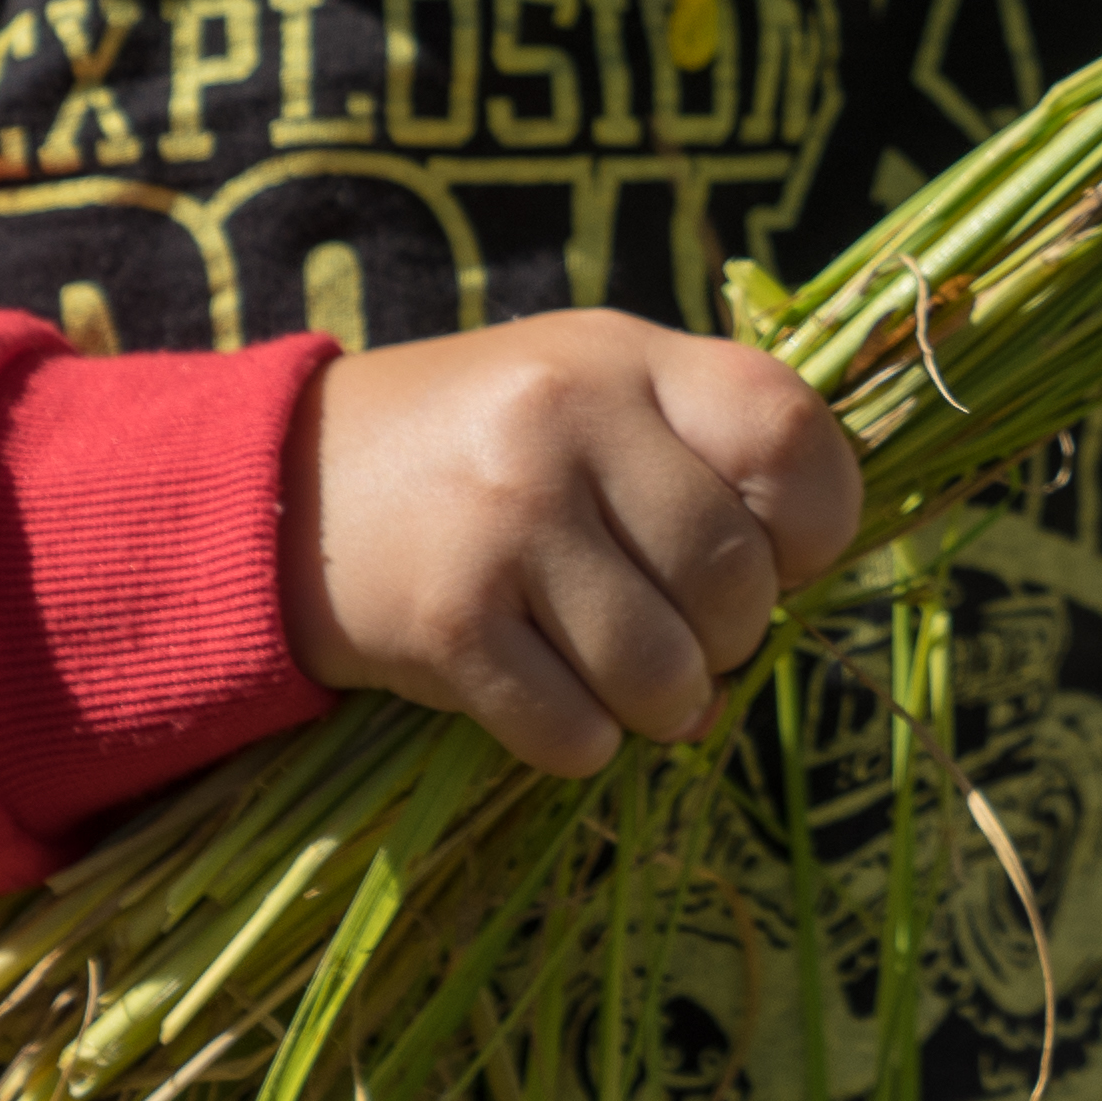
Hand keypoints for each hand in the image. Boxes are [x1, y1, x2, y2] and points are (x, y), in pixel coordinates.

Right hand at [279, 312, 865, 774]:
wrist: (285, 484)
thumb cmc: (482, 442)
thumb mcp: (594, 386)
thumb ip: (704, 453)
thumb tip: (791, 600)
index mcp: (628, 357)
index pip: (791, 436)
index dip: (816, 523)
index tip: (780, 555)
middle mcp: (567, 422)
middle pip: (735, 579)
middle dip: (730, 637)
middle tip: (682, 631)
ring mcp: (504, 522)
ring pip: (664, 674)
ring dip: (661, 706)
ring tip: (626, 677)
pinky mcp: (444, 623)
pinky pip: (573, 733)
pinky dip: (581, 742)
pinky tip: (548, 698)